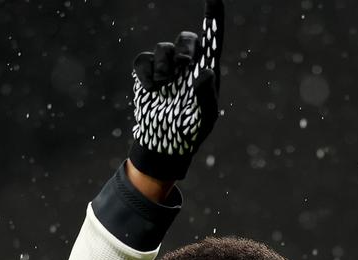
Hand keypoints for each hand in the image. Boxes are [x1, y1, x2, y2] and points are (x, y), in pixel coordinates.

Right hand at [128, 0, 223, 180]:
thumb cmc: (191, 133)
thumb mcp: (204, 118)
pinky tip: (151, 90)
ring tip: (165, 86)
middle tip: (185, 65)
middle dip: (185, 48)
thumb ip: (206, 96)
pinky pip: (143, 60)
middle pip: (187, 39)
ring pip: (163, 49)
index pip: (213, 38)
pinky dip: (146, 73)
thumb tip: (205, 71)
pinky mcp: (147, 74)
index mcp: (207, 70)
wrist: (164, 145)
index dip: (213, 16)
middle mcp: (188, 65)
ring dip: (164, 66)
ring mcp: (167, 68)